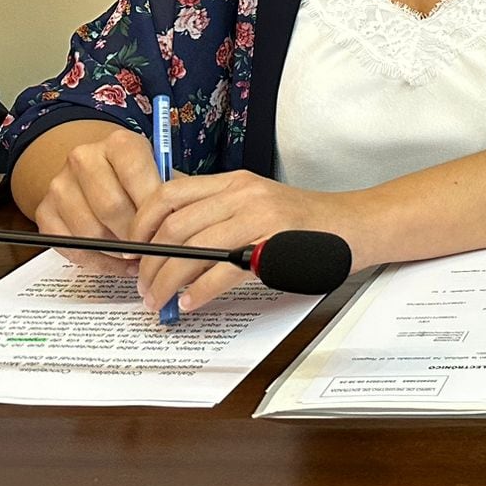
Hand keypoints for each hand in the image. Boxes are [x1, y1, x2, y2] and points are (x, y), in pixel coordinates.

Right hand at [32, 126, 163, 276]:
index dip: (152, 211)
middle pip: (111, 207)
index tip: (165, 233)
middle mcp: (84, 158)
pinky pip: (70, 247)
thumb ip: (172, 195)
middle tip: (152, 252)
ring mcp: (59, 185)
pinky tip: (117, 263)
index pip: (136, 176)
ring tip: (138, 258)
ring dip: (116, 253)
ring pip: (89, 231)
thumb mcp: (160, 174)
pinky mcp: (43, 211)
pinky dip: (97, 262)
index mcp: (119, 143)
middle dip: (134, 236)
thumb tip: (186, 228)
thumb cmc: (140, 177)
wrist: (96, 170)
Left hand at [129, 170, 355, 314]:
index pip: (168, 194)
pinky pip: (221, 271)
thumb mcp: (257, 202)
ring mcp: (259, 217)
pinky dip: (197, 293)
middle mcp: (243, 193)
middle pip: (173, 227)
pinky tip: (188, 304)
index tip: (130, 252)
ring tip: (159, 302)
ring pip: (191, 251)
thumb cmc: (304, 221)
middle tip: (142, 290)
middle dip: (148, 265)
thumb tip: (166, 241)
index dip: (140, 225)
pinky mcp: (274, 246)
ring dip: (166, 283)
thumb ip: (218, 211)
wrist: (355, 224)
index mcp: (233, 181)